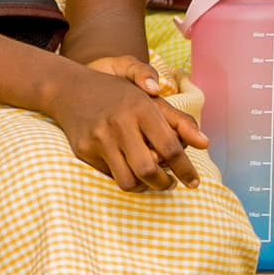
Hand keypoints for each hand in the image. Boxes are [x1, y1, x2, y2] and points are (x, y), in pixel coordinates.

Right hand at [48, 57, 208, 189]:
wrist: (68, 88)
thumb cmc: (118, 94)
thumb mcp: (149, 99)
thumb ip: (180, 121)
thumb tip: (204, 144)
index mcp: (141, 108)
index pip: (170, 148)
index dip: (186, 169)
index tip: (194, 182)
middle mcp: (120, 123)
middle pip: (149, 170)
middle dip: (164, 184)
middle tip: (170, 183)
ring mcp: (99, 138)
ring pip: (128, 181)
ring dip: (144, 187)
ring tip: (150, 180)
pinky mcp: (83, 150)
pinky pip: (109, 175)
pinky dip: (122, 175)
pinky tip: (126, 166)